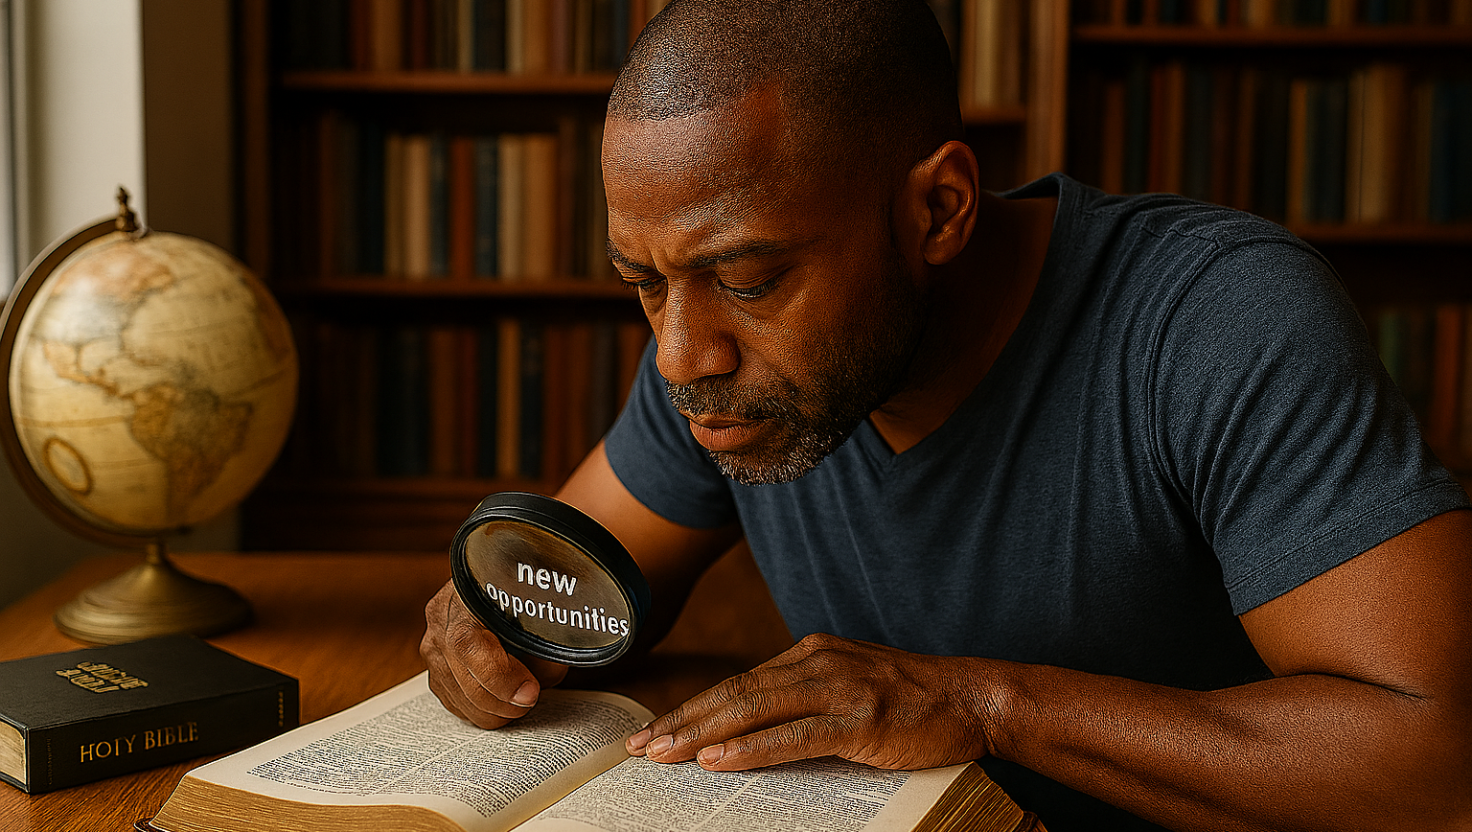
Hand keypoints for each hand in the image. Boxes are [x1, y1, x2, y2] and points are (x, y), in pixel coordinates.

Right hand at [420, 580, 568, 727]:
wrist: (495, 574)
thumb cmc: (520, 583)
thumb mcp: (539, 599)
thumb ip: (543, 638)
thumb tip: (546, 676)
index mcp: (465, 596)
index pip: (469, 646)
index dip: (502, 678)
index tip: (530, 692)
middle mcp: (442, 623)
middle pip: (467, 684)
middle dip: (508, 702)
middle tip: (533, 697)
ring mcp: (434, 647)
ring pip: (464, 702)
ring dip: (498, 708)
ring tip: (522, 692)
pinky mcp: (435, 667)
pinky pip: (458, 703)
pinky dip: (484, 707)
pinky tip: (503, 694)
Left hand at [625, 633, 999, 770]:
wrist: (973, 698)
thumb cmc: (912, 701)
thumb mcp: (850, 688)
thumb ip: (804, 701)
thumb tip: (748, 734)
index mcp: (811, 654)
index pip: (738, 684)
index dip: (693, 709)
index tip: (655, 731)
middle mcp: (818, 662)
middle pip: (735, 693)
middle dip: (682, 721)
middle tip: (640, 746)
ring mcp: (839, 688)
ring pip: (754, 710)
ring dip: (702, 734)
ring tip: (663, 754)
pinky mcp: (860, 719)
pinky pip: (793, 735)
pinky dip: (751, 747)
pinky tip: (718, 759)